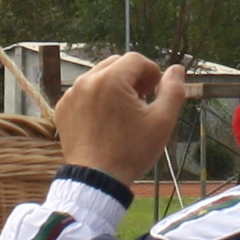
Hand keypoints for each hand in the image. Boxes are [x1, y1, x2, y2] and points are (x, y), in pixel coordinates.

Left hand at [54, 53, 186, 178]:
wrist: (96, 180)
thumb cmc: (131, 151)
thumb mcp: (162, 121)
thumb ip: (173, 90)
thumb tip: (176, 70)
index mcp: (111, 80)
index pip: (136, 60)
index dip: (152, 73)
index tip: (155, 92)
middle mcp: (87, 81)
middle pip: (116, 63)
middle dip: (133, 77)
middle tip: (142, 101)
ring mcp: (71, 94)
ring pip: (99, 76)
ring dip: (115, 86)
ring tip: (124, 112)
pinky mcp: (63, 108)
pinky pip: (84, 92)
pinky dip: (97, 98)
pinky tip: (106, 120)